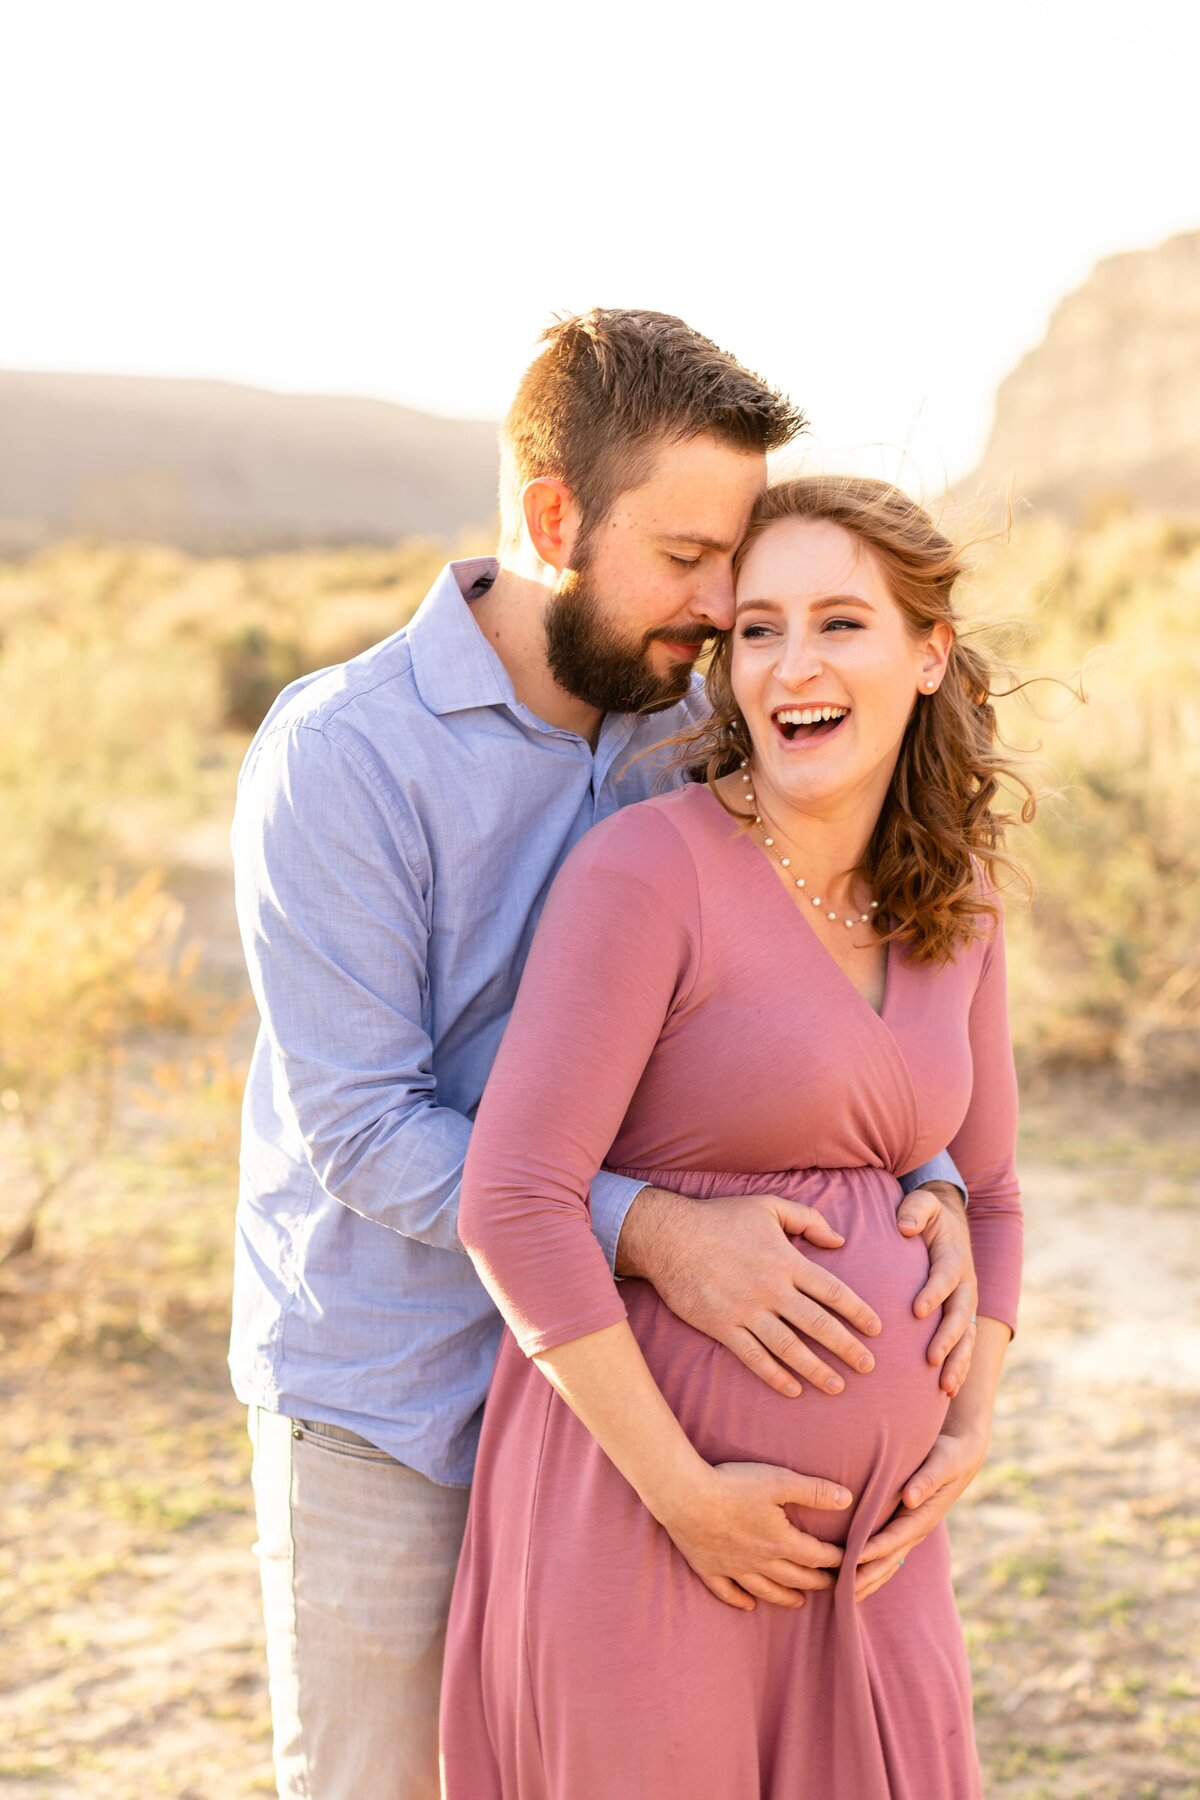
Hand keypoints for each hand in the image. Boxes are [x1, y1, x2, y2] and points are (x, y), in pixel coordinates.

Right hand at [617, 1189, 881, 1398]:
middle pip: (818, 1324)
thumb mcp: (768, 1205)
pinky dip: (774, 1376)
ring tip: (837, 1386)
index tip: (877, 1330)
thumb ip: (808, 1219)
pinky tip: (792, 1389)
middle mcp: (771, 1289)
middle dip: (847, 1348)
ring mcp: (746, 1310)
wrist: (669, 1236)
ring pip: (789, 1347)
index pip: (833, 1291)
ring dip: (816, 1369)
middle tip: (868, 1367)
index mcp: (786, 1260)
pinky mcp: (722, 1326)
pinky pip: (753, 1357)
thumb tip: (840, 1240)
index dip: (858, 1312)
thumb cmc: (720, 1217)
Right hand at [657, 1461, 850, 1612]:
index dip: (835, 1559)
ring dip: (786, 1597)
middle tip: (833, 1586)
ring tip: (799, 1602)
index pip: (816, 1556)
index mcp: (780, 1541)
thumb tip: (847, 1499)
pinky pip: (728, 1592)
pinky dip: (741, 1601)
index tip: (849, 1561)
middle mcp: (760, 1562)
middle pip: (795, 1577)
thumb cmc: (733, 1485)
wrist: (685, 1496)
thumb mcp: (779, 1481)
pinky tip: (749, 1605)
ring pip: (766, 1590)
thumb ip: (814, 1491)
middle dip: (817, 1582)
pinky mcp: (709, 1568)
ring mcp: (733, 1568)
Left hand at [853, 1427, 986, 1601]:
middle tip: (841, 1592)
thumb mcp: (942, 1463)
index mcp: (923, 1516)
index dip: (873, 1550)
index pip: (894, 1538)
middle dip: (866, 1576)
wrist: (961, 1454)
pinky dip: (872, 1566)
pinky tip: (855, 1576)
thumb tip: (910, 1498)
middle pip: (888, 1559)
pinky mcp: (904, 1525)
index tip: (851, 1560)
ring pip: (887, 1562)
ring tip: (843, 1596)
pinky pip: (888, 1552)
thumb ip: (927, 1479)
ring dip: (867, 1578)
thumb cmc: (950, 1455)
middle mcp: (916, 1529)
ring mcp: (911, 1530)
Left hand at [896, 1181, 977, 1395]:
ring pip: (966, 1337)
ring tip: (944, 1387)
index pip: (944, 1278)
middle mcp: (964, 1285)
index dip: (932, 1293)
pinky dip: (959, 1368)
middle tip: (930, 1358)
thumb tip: (905, 1227)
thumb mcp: (922, 1203)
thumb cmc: (926, 1215)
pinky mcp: (962, 1318)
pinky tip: (947, 1391)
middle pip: (959, 1315)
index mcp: (953, 1258)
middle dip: (947, 1338)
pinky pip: (964, 1347)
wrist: (948, 1226)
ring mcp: (966, 1304)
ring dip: (957, 1362)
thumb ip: (915, 1210)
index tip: (916, 1311)